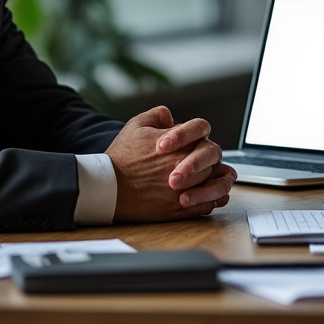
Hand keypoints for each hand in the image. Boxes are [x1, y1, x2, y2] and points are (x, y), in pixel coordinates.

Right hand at [105, 106, 234, 222]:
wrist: (108, 187)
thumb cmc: (122, 157)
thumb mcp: (137, 124)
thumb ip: (159, 115)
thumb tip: (171, 117)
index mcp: (180, 143)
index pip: (202, 131)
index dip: (193, 134)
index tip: (182, 141)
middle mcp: (187, 165)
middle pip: (212, 157)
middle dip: (205, 158)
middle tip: (197, 162)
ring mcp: (186, 188)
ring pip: (215, 182)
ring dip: (215, 181)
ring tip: (210, 182)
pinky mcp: (180, 209)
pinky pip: (208, 205)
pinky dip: (211, 200)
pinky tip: (208, 197)